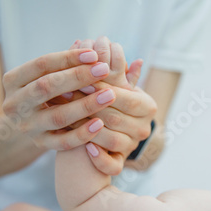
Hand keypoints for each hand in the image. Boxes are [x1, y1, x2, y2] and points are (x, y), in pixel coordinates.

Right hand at [2, 49, 113, 149]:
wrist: (31, 125)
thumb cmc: (46, 93)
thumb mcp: (48, 76)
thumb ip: (65, 64)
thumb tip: (87, 44)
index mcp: (12, 81)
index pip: (41, 65)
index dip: (68, 58)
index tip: (94, 54)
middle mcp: (14, 104)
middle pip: (46, 87)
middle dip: (78, 77)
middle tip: (104, 69)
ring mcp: (27, 127)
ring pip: (58, 116)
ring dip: (86, 105)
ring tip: (110, 95)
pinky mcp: (41, 145)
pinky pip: (63, 142)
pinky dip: (82, 133)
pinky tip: (100, 124)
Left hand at [60, 37, 155, 174]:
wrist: (111, 135)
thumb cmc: (110, 102)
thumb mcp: (114, 84)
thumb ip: (111, 69)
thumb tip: (100, 44)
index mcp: (147, 106)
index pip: (121, 96)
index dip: (97, 87)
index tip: (75, 78)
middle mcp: (144, 128)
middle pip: (114, 118)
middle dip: (86, 106)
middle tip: (63, 96)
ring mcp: (133, 147)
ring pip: (112, 141)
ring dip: (87, 130)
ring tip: (65, 117)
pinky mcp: (121, 165)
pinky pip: (114, 166)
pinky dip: (100, 159)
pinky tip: (86, 148)